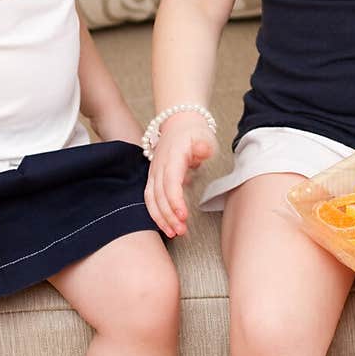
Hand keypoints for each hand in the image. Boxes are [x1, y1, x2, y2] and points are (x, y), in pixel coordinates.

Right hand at [144, 112, 217, 237]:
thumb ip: (203, 145)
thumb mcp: (204, 136)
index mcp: (172, 157)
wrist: (179, 123)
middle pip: (159, 195)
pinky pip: (150, 198)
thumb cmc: (193, 132)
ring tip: (173, 233)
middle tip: (181, 231)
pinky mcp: (153, 178)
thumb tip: (201, 149)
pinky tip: (165, 225)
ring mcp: (154, 173)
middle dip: (169, 216)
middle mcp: (159, 166)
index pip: (170, 183)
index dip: (175, 201)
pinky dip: (156, 214)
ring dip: (160, 218)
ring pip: (151, 199)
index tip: (183, 215)